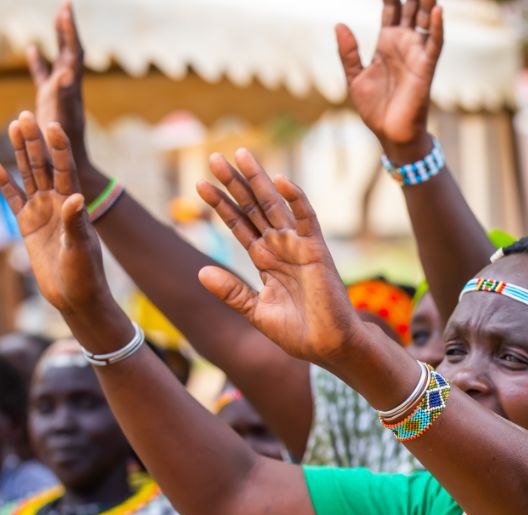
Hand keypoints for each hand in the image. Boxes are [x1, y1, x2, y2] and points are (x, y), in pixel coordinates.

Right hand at [0, 112, 110, 317]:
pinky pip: (14, 199)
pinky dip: (5, 183)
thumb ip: (75, 222)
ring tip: (12, 126)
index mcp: (74, 205)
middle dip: (35, 141)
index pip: (66, 170)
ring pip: (28, 176)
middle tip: (25, 114)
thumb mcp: (81, 247)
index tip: (53, 125)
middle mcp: (58, 203)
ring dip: (19, 153)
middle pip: (44, 166)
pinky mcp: (27, 225)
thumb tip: (75, 197)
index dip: (59, 148)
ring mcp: (41, 212)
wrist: (75, 297)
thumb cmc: (85, 274)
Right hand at [27, 3, 102, 190]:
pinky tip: (31, 47)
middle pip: (70, 53)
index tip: (66, 9)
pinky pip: (43, 76)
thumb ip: (63, 96)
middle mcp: (67, 89)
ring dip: (58, 39)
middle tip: (66, 6)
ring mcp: (59, 95)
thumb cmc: (64, 149)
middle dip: (67, 30)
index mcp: (70, 89)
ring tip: (58, 17)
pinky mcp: (49, 103)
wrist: (69, 169)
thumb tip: (66, 73)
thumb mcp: (62, 118)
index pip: (73, 54)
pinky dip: (38, 62)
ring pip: (59, 61)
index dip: (70, 32)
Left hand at [195, 150, 368, 366]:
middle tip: (214, 158)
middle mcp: (280, 248)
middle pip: (253, 208)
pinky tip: (280, 179)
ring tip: (240, 155)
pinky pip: (306, 218)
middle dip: (234, 184)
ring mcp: (298, 246)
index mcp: (266, 261)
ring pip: (274, 206)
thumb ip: (231, 292)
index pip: (239, 226)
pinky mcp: (316, 250)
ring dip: (258, 180)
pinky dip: (295, 198)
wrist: (329, 347)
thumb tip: (200, 272)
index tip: (199, 185)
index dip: (221, 206)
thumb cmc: (299, 333)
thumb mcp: (256, 311)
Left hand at [336, 0, 443, 158]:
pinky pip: (435, 44)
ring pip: (425, 20)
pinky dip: (437, 27)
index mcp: (386, 43)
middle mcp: (404, 44)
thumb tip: (339, 24)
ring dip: (426, 2)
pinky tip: (436, 10)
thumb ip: (348, 52)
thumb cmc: (375, 109)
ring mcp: (416, 54)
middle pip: (410, 8)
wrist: (390, 134)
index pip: (391, 9)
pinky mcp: (426, 68)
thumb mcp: (355, 78)